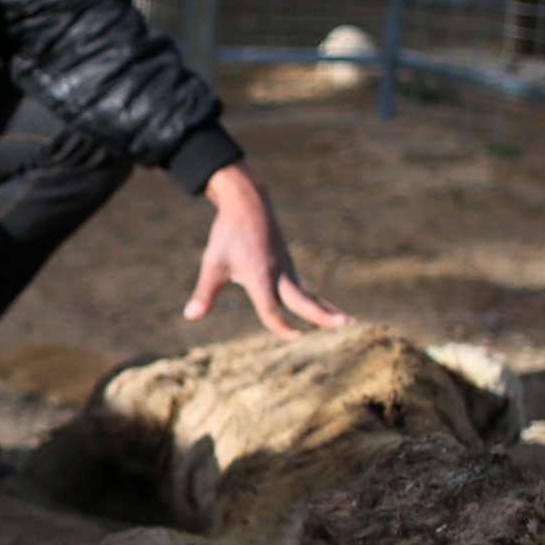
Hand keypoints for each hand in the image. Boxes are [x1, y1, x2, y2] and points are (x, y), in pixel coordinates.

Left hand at [184, 162, 350, 338]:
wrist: (249, 204)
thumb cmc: (228, 234)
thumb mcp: (213, 262)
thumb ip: (205, 292)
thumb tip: (190, 316)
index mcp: (260, 274)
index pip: (271, 307)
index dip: (281, 324)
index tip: (295, 339)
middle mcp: (280, 274)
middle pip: (304, 300)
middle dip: (323, 315)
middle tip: (346, 327)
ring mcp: (289, 271)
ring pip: (312, 295)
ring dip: (330, 311)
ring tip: (353, 324)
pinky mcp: (291, 269)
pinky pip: (308, 291)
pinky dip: (320, 304)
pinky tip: (332, 316)